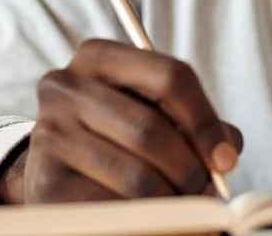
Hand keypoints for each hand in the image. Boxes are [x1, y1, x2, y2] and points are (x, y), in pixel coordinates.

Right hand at [0, 39, 241, 203]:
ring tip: (177, 203)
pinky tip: (143, 213)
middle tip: (203, 190)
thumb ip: (195, 124)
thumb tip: (226, 151)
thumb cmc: (117, 136)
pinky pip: (113, 206)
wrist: (57, 170)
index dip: (206, 121)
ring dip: (169, 198)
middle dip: (189, 169)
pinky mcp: (46, 180)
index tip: (225, 159)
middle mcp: (65, 86)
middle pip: (152, 129)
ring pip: (136, 176)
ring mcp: (50, 132)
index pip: (171, 76)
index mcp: (98, 56)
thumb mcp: (154, 114)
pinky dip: (141, 216)